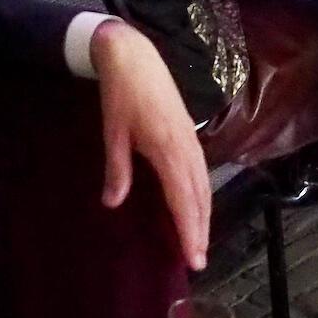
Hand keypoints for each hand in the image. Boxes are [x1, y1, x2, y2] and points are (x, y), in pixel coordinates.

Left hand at [89, 20, 210, 271]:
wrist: (134, 56)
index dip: (189, 231)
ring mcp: (192, 142)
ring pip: (204, 187)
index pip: (183, 200)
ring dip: (204, 216)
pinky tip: (197, 206)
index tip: (193, 258)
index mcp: (168, 150)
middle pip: (200, 198)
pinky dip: (202, 196)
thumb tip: (112, 203)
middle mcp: (186, 149)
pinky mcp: (191, 135)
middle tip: (198, 260)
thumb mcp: (113, 132)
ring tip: (199, 241)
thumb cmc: (120, 94)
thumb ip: (117, 169)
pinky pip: (202, 173)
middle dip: (200, 230)